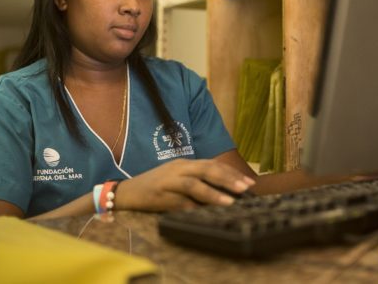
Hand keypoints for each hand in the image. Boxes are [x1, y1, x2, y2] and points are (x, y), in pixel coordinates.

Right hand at [115, 159, 255, 211]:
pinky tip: (205, 213)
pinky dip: (193, 207)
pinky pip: (179, 202)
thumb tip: (226, 191)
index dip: (232, 172)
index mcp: (185, 163)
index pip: (212, 164)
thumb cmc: (158, 185)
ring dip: (213, 193)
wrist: (128, 191)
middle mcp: (178, 169)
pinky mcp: (159, 196)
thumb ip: (199, 181)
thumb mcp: (179, 177)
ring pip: (193, 184)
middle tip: (245, 188)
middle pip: (206, 170)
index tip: (249, 182)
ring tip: (230, 201)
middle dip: (228, 179)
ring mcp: (168, 182)